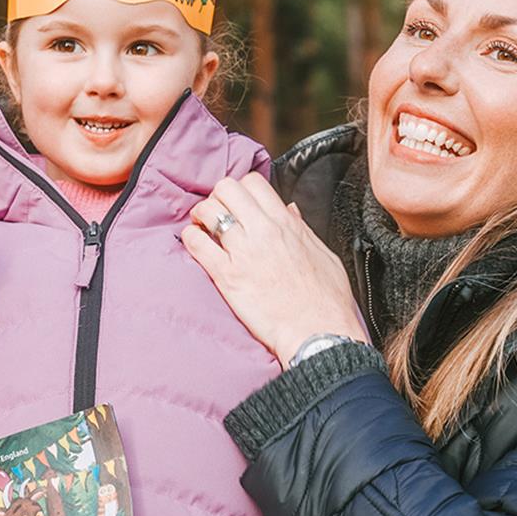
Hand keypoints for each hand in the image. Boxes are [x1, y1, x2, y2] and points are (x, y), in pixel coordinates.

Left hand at [181, 172, 368, 366]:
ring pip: (209, 210)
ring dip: (202, 215)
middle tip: (218, 212)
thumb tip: (290, 211)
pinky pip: (197, 244)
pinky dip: (191, 238)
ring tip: (203, 227)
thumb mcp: (323, 254)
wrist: (319, 332)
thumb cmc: (325, 300)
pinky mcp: (228, 276)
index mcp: (287, 224)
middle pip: (227, 188)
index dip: (242, 189)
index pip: (254, 183)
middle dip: (219, 196)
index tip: (239, 202)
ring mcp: (244, 252)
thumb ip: (303, 228)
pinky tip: (195, 244)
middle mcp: (264, 231)